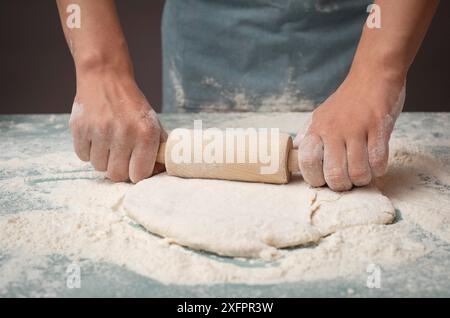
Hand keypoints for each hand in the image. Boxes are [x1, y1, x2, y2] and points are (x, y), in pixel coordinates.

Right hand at [69, 71, 166, 182]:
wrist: (105, 77)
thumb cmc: (131, 104)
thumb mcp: (152, 121)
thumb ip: (158, 146)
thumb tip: (160, 169)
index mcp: (145, 133)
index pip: (140, 174)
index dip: (137, 173)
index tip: (134, 167)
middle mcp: (124, 133)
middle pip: (117, 175)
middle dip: (119, 169)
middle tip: (120, 156)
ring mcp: (100, 131)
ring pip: (99, 167)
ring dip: (103, 159)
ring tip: (108, 143)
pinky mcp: (80, 129)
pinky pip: (83, 156)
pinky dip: (89, 151)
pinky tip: (95, 137)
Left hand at [294, 71, 404, 190]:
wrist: (373, 74)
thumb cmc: (348, 100)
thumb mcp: (321, 115)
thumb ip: (309, 135)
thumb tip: (296, 152)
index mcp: (317, 128)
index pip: (307, 161)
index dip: (314, 178)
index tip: (323, 180)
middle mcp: (334, 129)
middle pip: (333, 174)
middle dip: (341, 185)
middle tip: (347, 180)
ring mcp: (357, 128)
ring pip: (357, 171)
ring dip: (362, 179)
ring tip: (364, 173)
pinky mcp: (379, 127)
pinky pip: (378, 160)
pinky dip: (378, 169)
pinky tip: (377, 164)